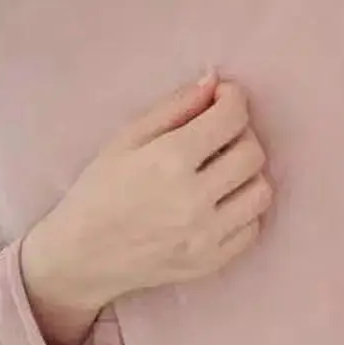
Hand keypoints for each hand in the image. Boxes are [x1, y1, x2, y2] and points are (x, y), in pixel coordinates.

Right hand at [22, 74, 271, 344]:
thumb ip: (174, 107)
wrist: (82, 258)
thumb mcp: (125, 140)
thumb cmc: (99, 193)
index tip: (223, 100)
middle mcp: (194, 199)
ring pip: (261, 192)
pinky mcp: (211, 262)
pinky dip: (243, 211)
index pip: (231, 118)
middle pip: (253, 154)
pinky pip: (252, 228)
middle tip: (220, 137)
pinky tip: (220, 204)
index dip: (233, 100)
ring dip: (248, 175)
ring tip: (224, 173)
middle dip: (241, 135)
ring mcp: (206, 235)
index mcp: (169, 160)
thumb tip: (214, 82)